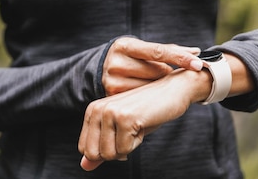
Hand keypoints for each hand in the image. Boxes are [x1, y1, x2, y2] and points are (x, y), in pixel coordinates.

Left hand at [79, 68, 210, 170]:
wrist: (172, 91)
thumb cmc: (148, 112)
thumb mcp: (121, 132)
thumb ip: (101, 148)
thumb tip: (84, 167)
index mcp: (92, 111)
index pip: (85, 149)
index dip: (107, 150)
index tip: (122, 133)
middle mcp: (96, 109)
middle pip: (94, 155)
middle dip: (116, 151)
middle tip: (130, 131)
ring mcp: (110, 112)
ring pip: (110, 154)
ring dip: (128, 146)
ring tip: (137, 125)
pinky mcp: (124, 118)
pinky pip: (125, 150)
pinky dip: (138, 142)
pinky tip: (143, 124)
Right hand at [102, 36, 202, 95]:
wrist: (101, 68)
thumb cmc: (130, 57)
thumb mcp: (142, 48)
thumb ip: (169, 50)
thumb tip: (196, 52)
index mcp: (125, 46)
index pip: (157, 51)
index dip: (179, 57)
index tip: (198, 64)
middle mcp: (116, 62)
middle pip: (157, 71)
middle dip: (164, 73)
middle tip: (157, 72)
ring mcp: (113, 81)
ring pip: (152, 87)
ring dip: (157, 86)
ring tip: (147, 81)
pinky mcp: (112, 96)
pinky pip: (142, 100)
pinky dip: (149, 97)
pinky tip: (145, 94)